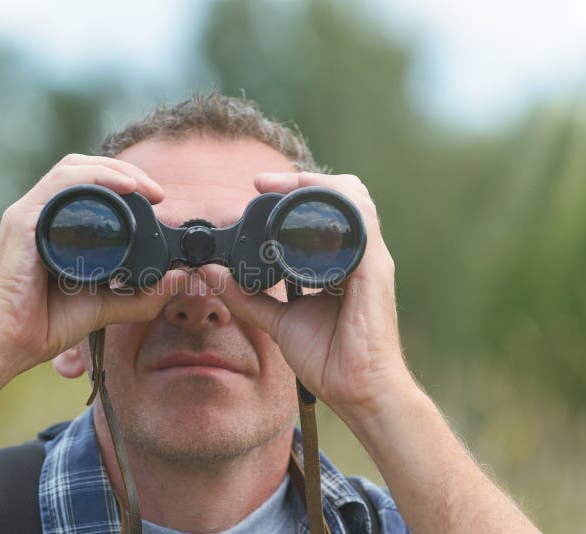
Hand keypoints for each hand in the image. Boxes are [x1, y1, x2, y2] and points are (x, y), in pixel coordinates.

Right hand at [0, 154, 187, 376]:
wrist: (6, 344)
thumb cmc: (43, 324)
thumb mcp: (104, 306)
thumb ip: (140, 295)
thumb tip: (179, 278)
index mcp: (54, 226)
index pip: (89, 186)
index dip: (124, 181)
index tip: (157, 198)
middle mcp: (39, 213)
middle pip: (83, 169)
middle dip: (124, 170)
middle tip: (156, 191)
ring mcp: (28, 214)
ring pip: (72, 168)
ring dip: (113, 169)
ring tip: (143, 186)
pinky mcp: (22, 222)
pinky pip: (60, 185)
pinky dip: (94, 178)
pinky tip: (122, 187)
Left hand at [203, 171, 413, 419]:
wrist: (359, 392)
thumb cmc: (330, 358)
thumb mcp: (279, 321)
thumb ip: (248, 296)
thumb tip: (212, 273)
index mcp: (341, 262)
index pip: (326, 210)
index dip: (294, 190)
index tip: (257, 187)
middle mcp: (359, 254)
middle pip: (342, 194)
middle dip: (302, 179)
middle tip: (262, 182)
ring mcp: (370, 259)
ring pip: (353, 198)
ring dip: (314, 183)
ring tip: (278, 185)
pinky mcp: (373, 270)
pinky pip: (360, 221)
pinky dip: (332, 203)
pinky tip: (304, 201)